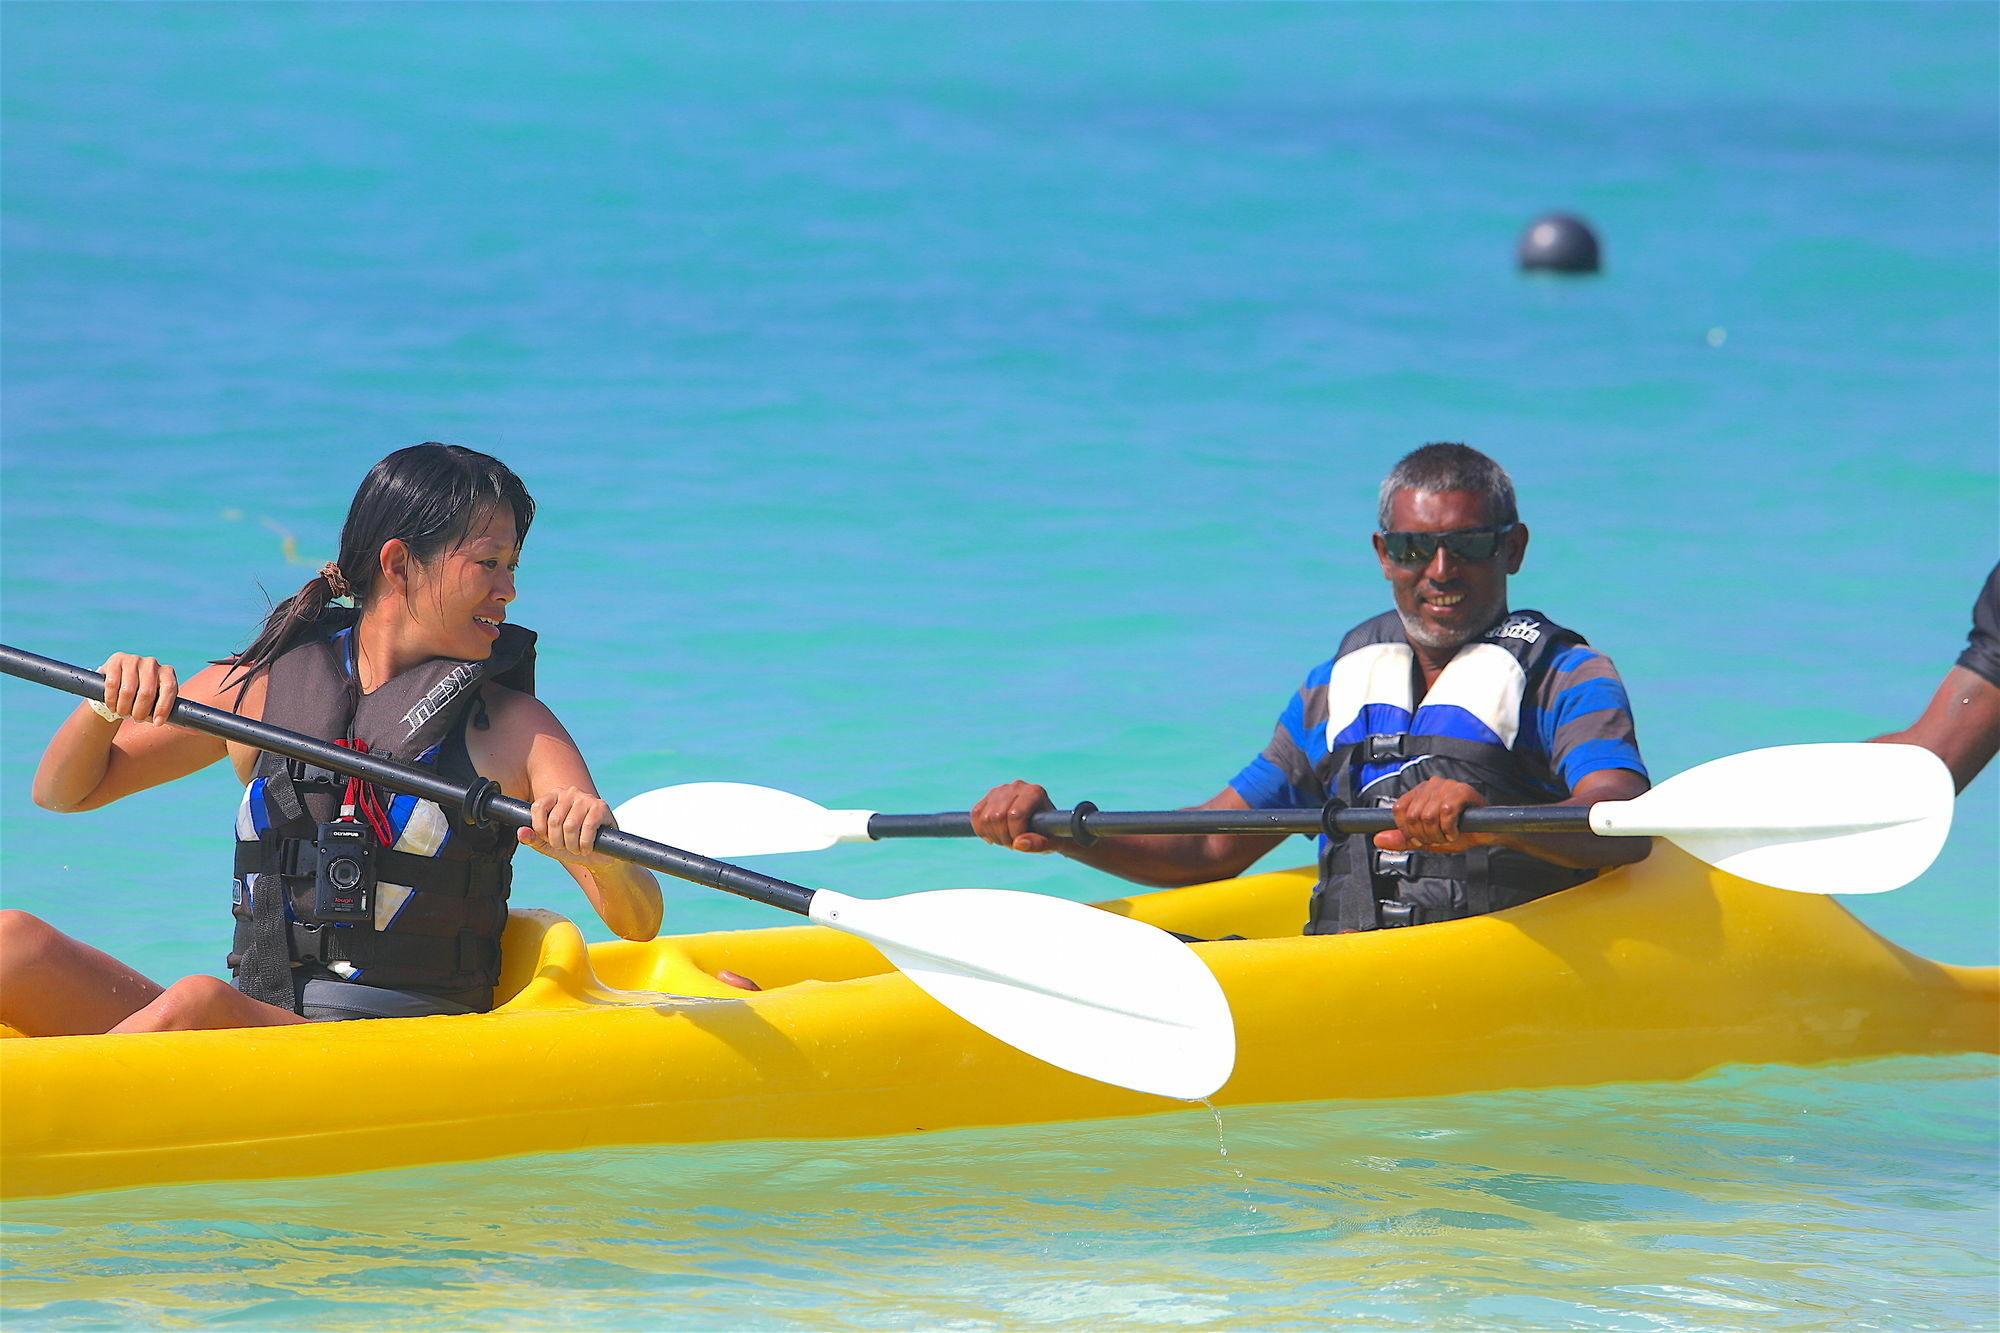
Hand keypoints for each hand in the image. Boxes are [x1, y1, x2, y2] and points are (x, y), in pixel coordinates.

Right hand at [94, 653, 178, 725]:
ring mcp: (134, 660)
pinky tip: (113, 706)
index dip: (163, 708)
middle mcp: (152, 663)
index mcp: (167, 672)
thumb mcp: (155, 699)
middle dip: (140, 711)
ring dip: (124, 708)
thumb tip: (159, 722)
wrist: (119, 680)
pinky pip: (112, 684)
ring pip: (128, 690)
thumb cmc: (141, 695)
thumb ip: (160, 708)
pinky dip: (111, 700)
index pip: (169, 688)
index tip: (157, 723)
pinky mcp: (116, 660)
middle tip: (136, 719)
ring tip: (123, 713)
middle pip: (147, 692)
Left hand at [518, 785, 616, 867]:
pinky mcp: (601, 807)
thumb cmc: (572, 845)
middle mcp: (570, 792)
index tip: (548, 839)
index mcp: (554, 796)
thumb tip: (520, 832)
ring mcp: (586, 798)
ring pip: (570, 825)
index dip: (540, 829)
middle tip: (566, 847)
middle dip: (558, 842)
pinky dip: (585, 844)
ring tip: (577, 848)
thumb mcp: (548, 845)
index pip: (538, 807)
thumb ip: (533, 838)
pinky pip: (588, 827)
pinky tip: (587, 848)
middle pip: (554, 820)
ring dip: (572, 845)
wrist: (599, 855)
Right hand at [970, 780, 1059, 852]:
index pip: (1015, 815)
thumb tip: (1018, 844)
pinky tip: (992, 837)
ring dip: (993, 836)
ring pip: (985, 817)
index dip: (1015, 834)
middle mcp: (1017, 786)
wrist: (1045, 826)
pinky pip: (976, 814)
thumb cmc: (1052, 835)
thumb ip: (1040, 844)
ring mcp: (1001, 789)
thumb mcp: (1053, 843)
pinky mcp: (989, 796)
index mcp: (1035, 792)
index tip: (1021, 844)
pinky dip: (980, 830)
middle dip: (1003, 838)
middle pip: (998, 816)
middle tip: (1013, 844)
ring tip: (1006, 840)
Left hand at [1373, 777, 1494, 853]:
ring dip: (1438, 834)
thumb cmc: (1458, 832)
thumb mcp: (1425, 839)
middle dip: (1425, 836)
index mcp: (1419, 792)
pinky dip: (1450, 829)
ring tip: (1448, 835)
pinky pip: (1446, 813)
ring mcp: (1447, 786)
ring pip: (1428, 816)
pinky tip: (1456, 832)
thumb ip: (1402, 839)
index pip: (1399, 810)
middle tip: (1439, 839)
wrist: (1486, 832)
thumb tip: (1378, 839)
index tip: (1420, 838)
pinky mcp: (1463, 791)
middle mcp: (1431, 784)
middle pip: (1413, 816)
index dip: (1407, 830)